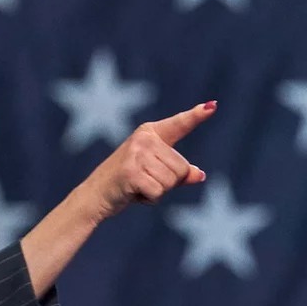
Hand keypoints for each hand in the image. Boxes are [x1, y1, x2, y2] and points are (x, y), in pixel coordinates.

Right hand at [80, 101, 216, 221]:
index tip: (212, 106)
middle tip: (144, 182)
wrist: (94, 196)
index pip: (178, 124)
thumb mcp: (153, 174)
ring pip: (171, 181)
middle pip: (181, 168)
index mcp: (149, 134)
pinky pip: (158, 191)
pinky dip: (149, 199)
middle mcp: (143, 139)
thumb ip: (178, 173)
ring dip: (158, 191)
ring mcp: (136, 154)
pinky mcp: (131, 172)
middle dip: (168, 183)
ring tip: (137, 187)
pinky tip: (133, 193)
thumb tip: (199, 175)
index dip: (196, 116)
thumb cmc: (125, 184)